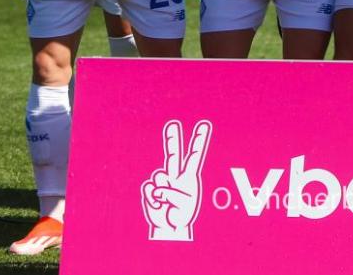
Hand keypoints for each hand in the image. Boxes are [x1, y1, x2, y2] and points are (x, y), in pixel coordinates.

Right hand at [141, 119, 211, 241]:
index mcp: (189, 178)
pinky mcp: (151, 190)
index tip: (204, 125)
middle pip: (173, 155)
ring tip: (167, 203)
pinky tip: (157, 205)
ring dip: (162, 191)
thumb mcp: (182, 205)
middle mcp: (176, 176)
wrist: (169, 227)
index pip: (194, 156)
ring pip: (159, 176)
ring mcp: (163, 182)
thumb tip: (156, 187)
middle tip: (173, 124)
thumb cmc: (181, 215)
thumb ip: (171, 193)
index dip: (198, 141)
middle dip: (173, 139)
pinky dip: (151, 198)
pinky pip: (148, 188)